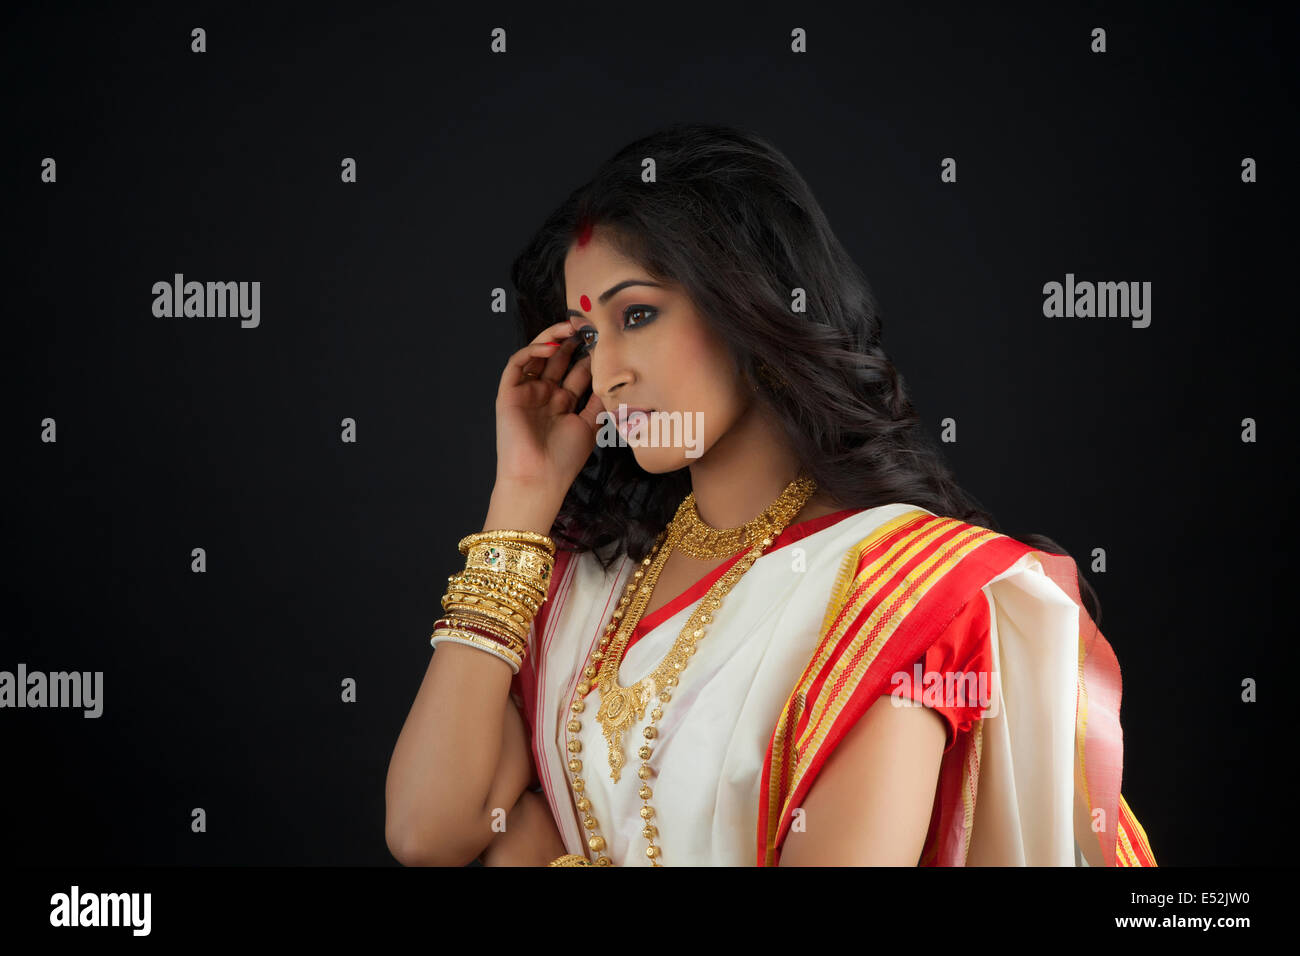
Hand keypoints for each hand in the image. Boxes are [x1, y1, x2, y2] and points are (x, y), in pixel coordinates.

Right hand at [493, 320, 603, 491]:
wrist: (539, 478)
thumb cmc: (563, 459)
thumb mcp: (590, 425)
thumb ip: (598, 401)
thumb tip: (611, 376)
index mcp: (563, 403)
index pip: (576, 371)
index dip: (589, 355)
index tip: (604, 340)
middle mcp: (545, 395)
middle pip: (558, 359)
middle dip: (572, 340)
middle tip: (587, 325)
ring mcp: (527, 393)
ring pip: (537, 356)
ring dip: (551, 339)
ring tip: (569, 327)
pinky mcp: (509, 394)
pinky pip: (517, 365)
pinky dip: (532, 351)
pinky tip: (550, 347)